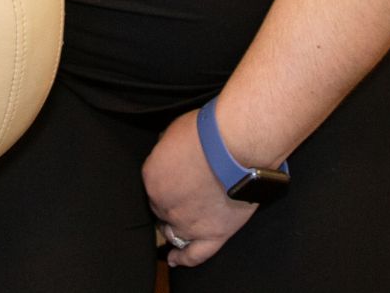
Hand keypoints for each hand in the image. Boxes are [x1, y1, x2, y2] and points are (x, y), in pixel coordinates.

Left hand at [142, 109, 256, 267]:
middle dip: (170, 203)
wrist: (237, 147)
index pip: (152, 186)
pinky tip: (177, 259)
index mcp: (152, 178)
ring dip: (175, 227)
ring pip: (174, 232)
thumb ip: (167, 147)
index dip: (164, 182)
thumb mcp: (175, 130)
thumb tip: (168, 149)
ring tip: (181, 224)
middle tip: (184, 194)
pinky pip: (195, 255)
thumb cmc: (209, 133)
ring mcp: (188, 223)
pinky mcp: (213, 234)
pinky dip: (184, 259)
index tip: (173, 177)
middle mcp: (164, 204)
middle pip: (161, 210)